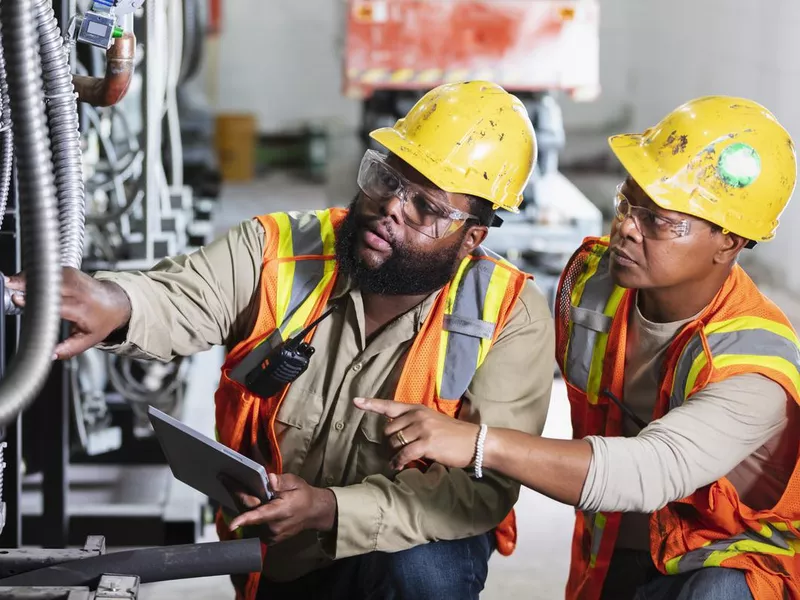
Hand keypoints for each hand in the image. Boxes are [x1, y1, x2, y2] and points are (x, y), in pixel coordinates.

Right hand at [5, 267, 131, 359]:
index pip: (57, 302)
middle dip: (28, 284)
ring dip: (28, 277)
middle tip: (8, 286)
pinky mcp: (69, 271)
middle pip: (50, 284)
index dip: (37, 300)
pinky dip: (35, 274)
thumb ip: (68, 349)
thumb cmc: (101, 321)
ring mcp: (74, 278)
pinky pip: (49, 270)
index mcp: (82, 308)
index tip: (18, 299)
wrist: (116, 303)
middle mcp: (79, 290)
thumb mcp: (89, 339)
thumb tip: (49, 355)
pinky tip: (21, 280)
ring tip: (10, 283)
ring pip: (47, 274)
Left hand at [223, 473, 336, 544]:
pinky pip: (253, 526)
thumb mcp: (296, 482)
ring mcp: (270, 535)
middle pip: (248, 513)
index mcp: (281, 512)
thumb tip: (269, 479)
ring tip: (236, 487)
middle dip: (237, 496)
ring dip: (242, 505)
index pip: (260, 516)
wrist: (313, 513)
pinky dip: (248, 514)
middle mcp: (273, 527)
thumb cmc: (303, 495)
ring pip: (248, 519)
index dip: (245, 520)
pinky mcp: (268, 539)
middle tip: (224, 479)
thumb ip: (282, 481)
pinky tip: (248, 501)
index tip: (232, 525)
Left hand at [353, 397, 479, 469]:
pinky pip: (403, 454)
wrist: (474, 441)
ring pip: (394, 442)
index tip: (356, 401)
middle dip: (390, 442)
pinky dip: (399, 462)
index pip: (390, 405)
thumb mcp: (432, 421)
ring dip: (395, 453)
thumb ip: (414, 423)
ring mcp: (422, 429)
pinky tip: (400, 466)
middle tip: (399, 450)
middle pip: (388, 429)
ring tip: (401, 460)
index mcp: (417, 409)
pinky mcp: (427, 443)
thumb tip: (395, 434)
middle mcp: (417, 416)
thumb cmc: (453, 434)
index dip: (371, 404)